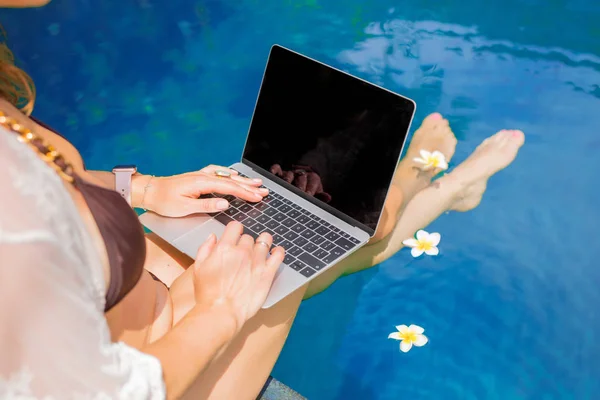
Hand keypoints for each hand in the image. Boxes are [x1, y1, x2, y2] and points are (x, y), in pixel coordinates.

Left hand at [140, 165, 268, 216]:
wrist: (149, 191)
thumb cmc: (164, 201)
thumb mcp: (185, 208)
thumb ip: (207, 205)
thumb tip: (226, 203)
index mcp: (201, 183)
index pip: (229, 188)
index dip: (245, 193)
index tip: (258, 197)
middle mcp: (203, 176)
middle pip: (231, 181)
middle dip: (249, 186)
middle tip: (264, 190)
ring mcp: (201, 175)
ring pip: (226, 176)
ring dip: (242, 179)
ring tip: (255, 182)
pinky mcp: (198, 177)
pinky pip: (218, 172)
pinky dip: (229, 174)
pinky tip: (234, 175)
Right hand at [192, 222, 284, 333]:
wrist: (221, 312)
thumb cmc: (208, 294)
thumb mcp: (198, 268)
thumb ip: (205, 248)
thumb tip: (213, 237)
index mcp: (225, 248)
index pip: (235, 226)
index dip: (235, 230)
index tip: (235, 235)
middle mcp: (242, 251)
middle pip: (248, 237)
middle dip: (246, 243)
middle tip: (243, 253)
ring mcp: (257, 261)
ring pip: (265, 241)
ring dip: (263, 243)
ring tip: (262, 247)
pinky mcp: (267, 273)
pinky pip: (278, 255)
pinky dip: (278, 251)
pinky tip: (276, 252)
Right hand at [269, 164, 331, 202]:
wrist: (302, 176)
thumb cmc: (309, 188)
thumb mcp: (316, 192)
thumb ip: (321, 196)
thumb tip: (328, 198)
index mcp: (312, 178)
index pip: (312, 182)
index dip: (310, 189)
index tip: (308, 195)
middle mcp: (301, 174)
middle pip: (300, 178)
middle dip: (299, 186)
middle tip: (297, 193)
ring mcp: (290, 173)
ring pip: (288, 175)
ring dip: (287, 181)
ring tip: (285, 188)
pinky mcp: (280, 172)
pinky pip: (277, 169)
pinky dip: (274, 171)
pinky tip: (272, 175)